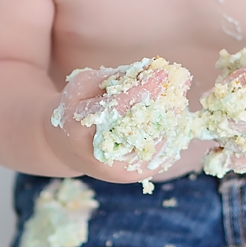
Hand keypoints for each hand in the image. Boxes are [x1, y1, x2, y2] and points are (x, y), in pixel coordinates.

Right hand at [46, 59, 192, 180]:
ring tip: (179, 97)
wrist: (66, 149)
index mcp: (78, 127)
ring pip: (154, 145)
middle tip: (180, 83)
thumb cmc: (75, 108)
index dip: (142, 89)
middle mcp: (97, 154)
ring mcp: (116, 170)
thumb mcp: (83, 84)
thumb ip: (114, 77)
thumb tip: (149, 69)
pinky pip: (160, 156)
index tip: (162, 73)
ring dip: (172, 119)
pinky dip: (171, 135)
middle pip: (140, 128)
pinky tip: (176, 117)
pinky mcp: (132, 177)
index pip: (117, 107)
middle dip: (163, 104)